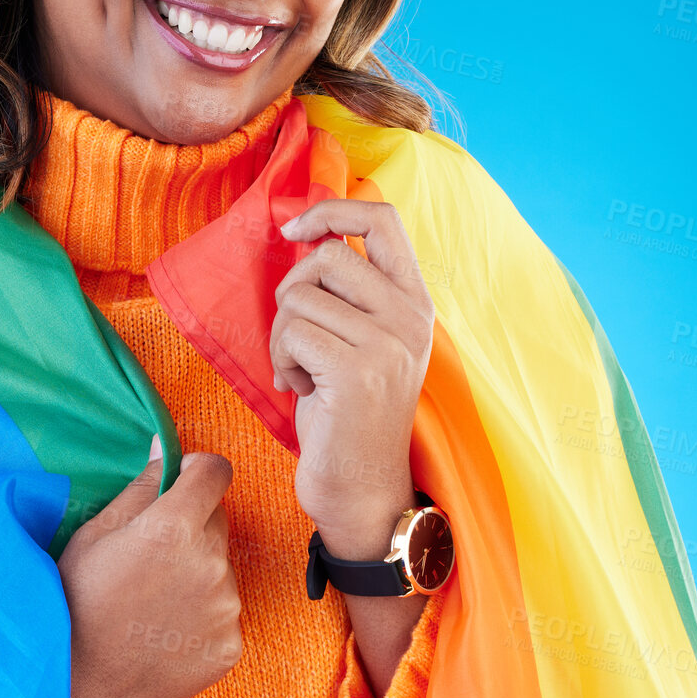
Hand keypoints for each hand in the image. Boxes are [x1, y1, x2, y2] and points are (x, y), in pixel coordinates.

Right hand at [57, 442, 239, 697]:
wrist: (76, 688)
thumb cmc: (72, 602)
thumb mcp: (93, 532)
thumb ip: (141, 485)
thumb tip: (167, 446)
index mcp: (175, 526)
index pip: (216, 470)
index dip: (196, 472)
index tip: (178, 486)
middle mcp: (211, 563)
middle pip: (217, 520)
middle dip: (191, 526)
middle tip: (148, 557)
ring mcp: (225, 609)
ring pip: (221, 568)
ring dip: (197, 572)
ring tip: (150, 601)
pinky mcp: (230, 647)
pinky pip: (224, 613)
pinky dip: (201, 616)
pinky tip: (162, 631)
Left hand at [271, 199, 434, 550]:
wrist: (362, 488)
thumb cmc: (347, 410)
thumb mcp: (363, 339)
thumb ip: (351, 290)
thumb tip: (308, 231)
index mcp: (415, 301)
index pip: (382, 217)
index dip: (331, 209)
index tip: (295, 228)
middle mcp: (410, 317)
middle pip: (326, 255)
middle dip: (293, 292)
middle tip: (300, 339)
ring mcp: (389, 344)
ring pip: (300, 296)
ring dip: (282, 335)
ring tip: (304, 371)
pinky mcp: (358, 372)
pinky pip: (291, 332)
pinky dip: (281, 360)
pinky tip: (299, 388)